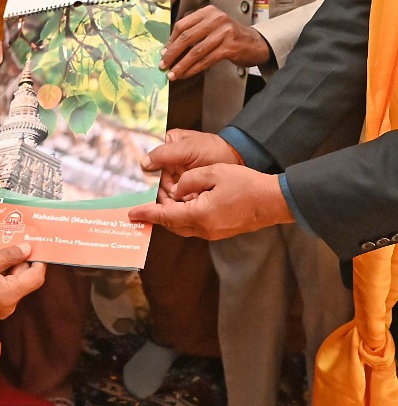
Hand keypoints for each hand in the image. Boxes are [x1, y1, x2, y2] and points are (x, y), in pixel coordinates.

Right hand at [0, 244, 46, 327]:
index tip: (34, 240)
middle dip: (20, 259)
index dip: (39, 258)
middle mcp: (10, 304)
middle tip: (11, 237)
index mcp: (10, 294)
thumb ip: (6, 256)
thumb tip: (28, 248)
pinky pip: (3, 287)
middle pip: (25, 278)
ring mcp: (1, 308)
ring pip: (13, 282)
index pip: (37, 276)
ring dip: (8, 265)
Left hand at [129, 165, 293, 239]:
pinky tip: (185, 200)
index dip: (147, 214)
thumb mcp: (212, 173)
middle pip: (173, 223)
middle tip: (149, 198)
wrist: (273, 201)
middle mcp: (204, 229)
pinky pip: (195, 224)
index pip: (166, 216)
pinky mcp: (221, 230)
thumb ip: (188, 180)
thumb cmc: (245, 184)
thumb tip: (176, 190)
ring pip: (184, 225)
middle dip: (159, 212)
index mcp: (200, 215)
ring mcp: (214, 232)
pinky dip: (185, 214)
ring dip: (172, 213)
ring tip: (165, 195)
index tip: (132, 214)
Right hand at [142, 129, 237, 198]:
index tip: (140, 181)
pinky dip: (175, 200)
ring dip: (166, 195)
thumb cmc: (212, 149)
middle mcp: (169, 159)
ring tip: (169, 202)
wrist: (237, 160)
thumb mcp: (187, 149)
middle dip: (155, 186)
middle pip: (154, 175)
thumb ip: (164, 154)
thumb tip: (142, 163)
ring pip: (163, 186)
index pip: (149, 157)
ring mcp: (177, 173)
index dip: (143, 169)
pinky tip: (176, 205)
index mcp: (167, 144)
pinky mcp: (186, 186)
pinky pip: (175, 194)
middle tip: (156, 196)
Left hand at [162, 5, 269, 80]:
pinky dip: (194, 69)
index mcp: (208, 12)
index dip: (170, 40)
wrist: (255, 43)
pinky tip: (186, 74)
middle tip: (163, 65)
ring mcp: (224, 32)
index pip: (182, 25)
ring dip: (181, 65)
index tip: (163, 52)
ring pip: (196, 51)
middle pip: (187, 37)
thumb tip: (169, 49)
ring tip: (172, 73)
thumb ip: (193, 33)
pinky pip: (206, 60)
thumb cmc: (228, 36)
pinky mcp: (230, 47)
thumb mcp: (211, 27)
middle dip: (172, 53)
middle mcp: (216, 19)